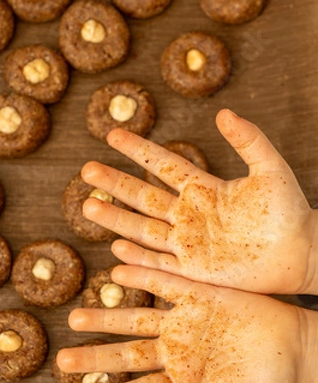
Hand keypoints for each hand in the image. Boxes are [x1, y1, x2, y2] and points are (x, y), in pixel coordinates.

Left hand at [57, 265, 317, 382]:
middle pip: (128, 354)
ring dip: (106, 317)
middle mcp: (177, 349)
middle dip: (96, 356)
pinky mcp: (197, 294)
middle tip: (63, 360)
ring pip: (136, 318)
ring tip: (74, 317)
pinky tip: (117, 272)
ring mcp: (184, 320)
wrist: (294, 344)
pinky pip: (165, 283)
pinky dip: (143, 277)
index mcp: (186, 378)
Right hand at [81, 109, 317, 294]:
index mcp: (204, 188)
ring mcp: (189, 243)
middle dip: (115, 183)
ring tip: (88, 205)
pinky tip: (116, 247)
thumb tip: (223, 112)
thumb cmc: (289, 211)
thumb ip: (248, 140)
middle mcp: (189, 214)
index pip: (163, 164)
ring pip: (143, 229)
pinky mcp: (194, 269)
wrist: (300, 253)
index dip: (138, 150)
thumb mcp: (270, 169)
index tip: (112, 135)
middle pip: (143, 196)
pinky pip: (159, 262)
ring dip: (115, 218)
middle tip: (86, 170)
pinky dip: (137, 256)